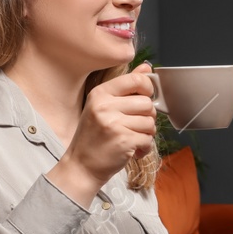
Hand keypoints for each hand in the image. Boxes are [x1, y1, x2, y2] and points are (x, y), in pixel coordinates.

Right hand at [62, 62, 158, 185]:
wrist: (82, 166)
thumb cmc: (95, 137)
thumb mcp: (104, 107)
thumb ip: (126, 87)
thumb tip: (147, 67)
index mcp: (100, 94)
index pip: (135, 79)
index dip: (148, 88)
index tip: (145, 98)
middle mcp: (105, 106)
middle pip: (147, 103)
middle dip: (147, 117)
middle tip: (135, 126)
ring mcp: (113, 123)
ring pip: (150, 122)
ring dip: (146, 134)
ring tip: (132, 138)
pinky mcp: (123, 140)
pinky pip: (148, 139)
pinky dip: (144, 147)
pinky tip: (132, 150)